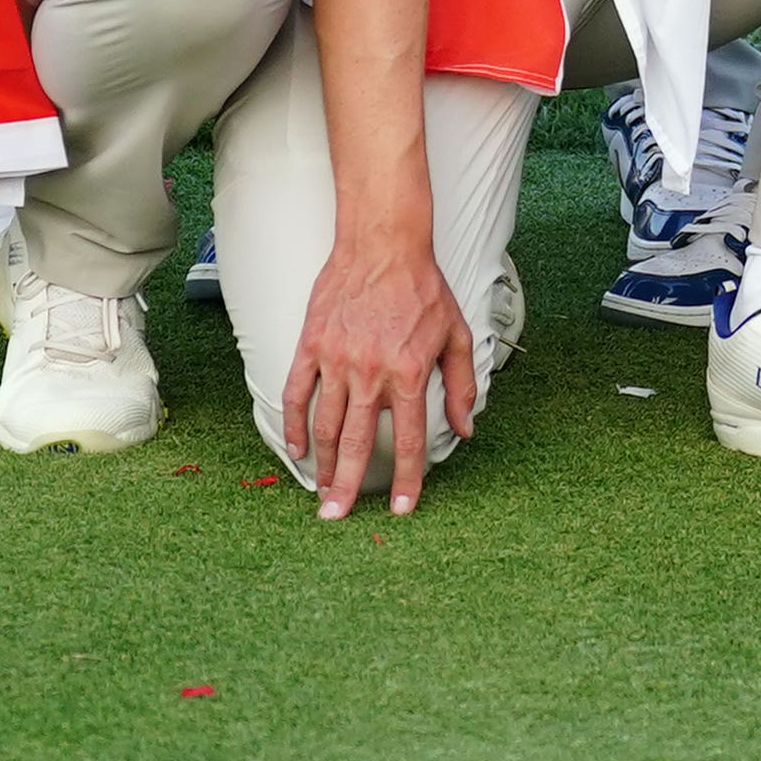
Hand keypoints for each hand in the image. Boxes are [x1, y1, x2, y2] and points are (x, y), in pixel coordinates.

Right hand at [281, 237, 478, 519]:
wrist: (384, 243)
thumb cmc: (424, 288)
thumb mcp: (457, 334)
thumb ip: (462, 385)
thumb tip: (466, 429)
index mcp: (411, 373)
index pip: (409, 439)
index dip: (405, 479)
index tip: (400, 508)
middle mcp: (372, 372)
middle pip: (357, 442)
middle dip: (347, 486)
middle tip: (337, 517)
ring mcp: (338, 360)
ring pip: (325, 424)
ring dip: (321, 463)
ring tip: (320, 492)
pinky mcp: (313, 345)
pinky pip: (297, 392)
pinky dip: (293, 424)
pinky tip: (296, 448)